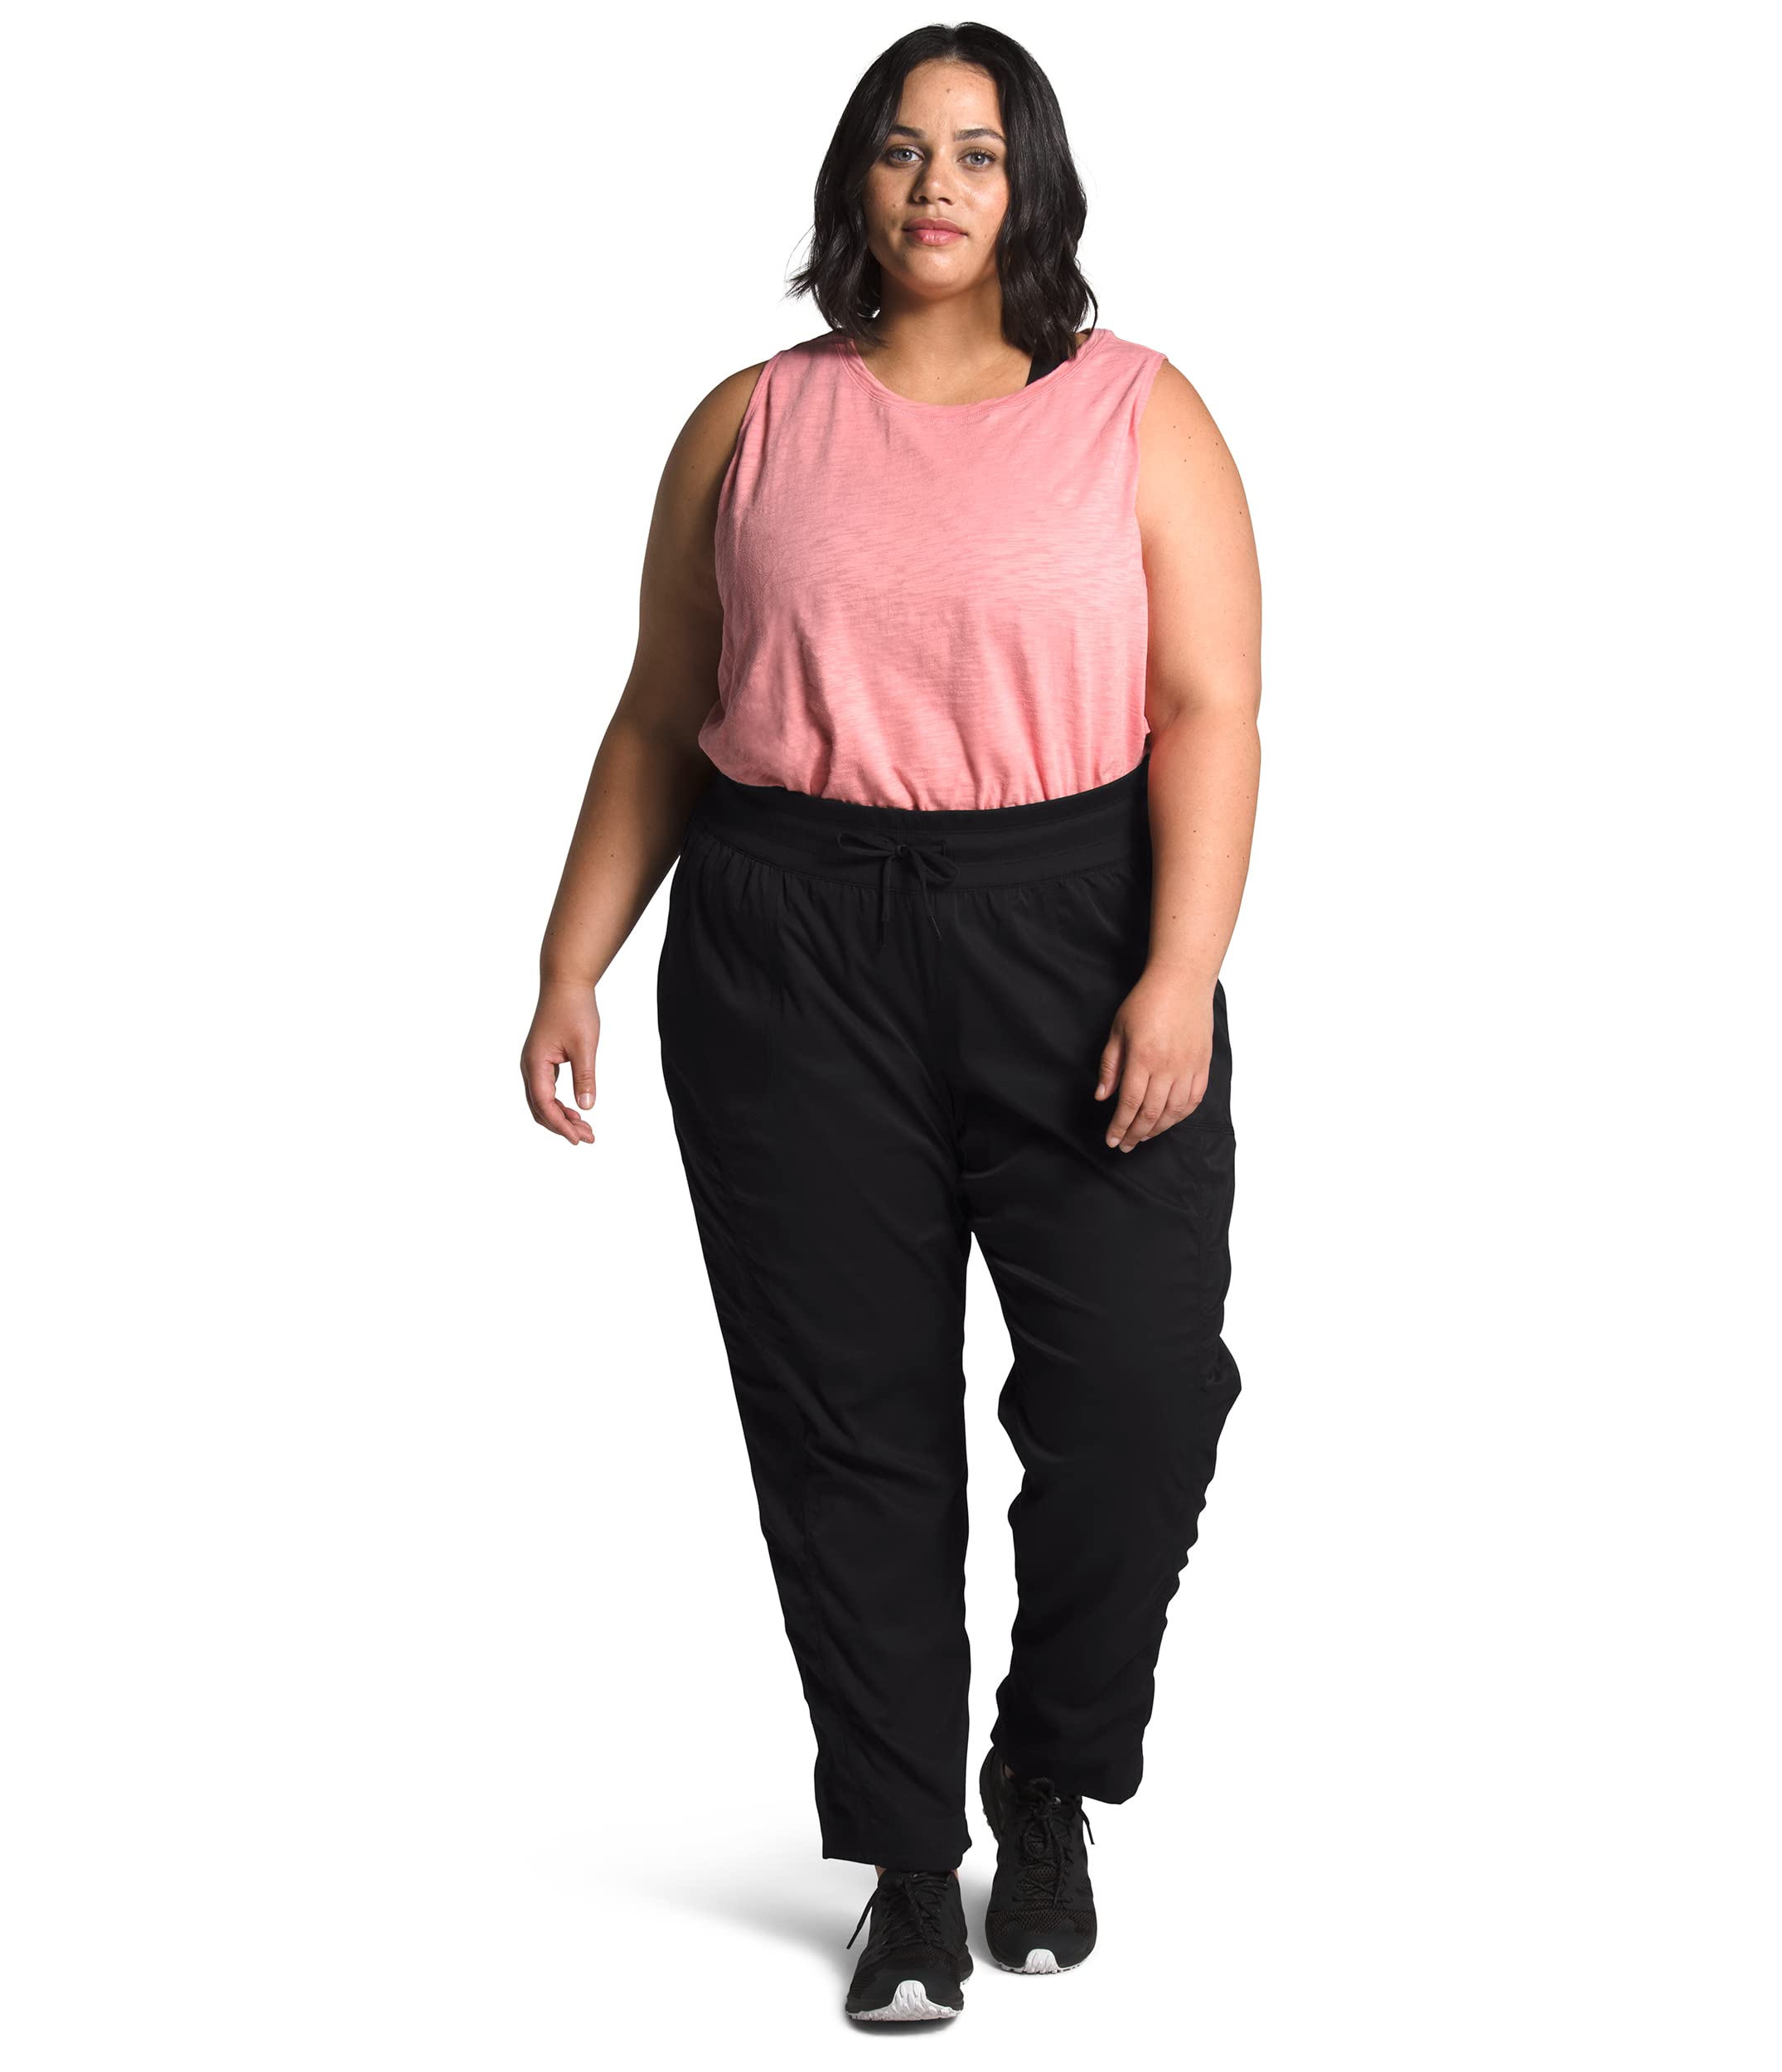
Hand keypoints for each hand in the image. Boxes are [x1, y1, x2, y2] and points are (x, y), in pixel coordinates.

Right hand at [521, 980, 600, 1145]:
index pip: (544, 1104)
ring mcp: (533, 1063)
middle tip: (588, 1138)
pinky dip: (558, 1104)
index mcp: (535, 1064)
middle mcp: (529, 1066)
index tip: (579, 1139)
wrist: (565, 983)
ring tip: (585, 1128)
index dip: (561, 1125)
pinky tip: (575, 1110)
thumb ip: (585, 1077)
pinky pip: (545, 1090)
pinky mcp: (541, 1059)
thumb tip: (587, 1108)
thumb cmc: (574, 1010)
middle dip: (561, 1126)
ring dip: (560, 1117)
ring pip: (541, 1101)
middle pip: (539, 1108)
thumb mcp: (584, 1046)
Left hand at [1095, 966, 1215, 1151]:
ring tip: (1144, 1136)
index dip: (1120, 1126)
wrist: (1182, 981)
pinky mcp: (1202, 1064)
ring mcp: (1188, 1067)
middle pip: (1151, 1113)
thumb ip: (1110, 1066)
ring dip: (1157, 1129)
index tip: (1112, 1140)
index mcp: (1143, 1058)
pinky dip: (1181, 1115)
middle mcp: (1167, 1067)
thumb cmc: (1146, 1002)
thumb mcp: (1118, 1030)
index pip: (1129, 1103)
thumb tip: (1102, 1096)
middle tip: (1125, 1145)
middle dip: (1136, 1134)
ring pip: (1174, 1111)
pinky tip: (1169, 1120)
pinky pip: (1194, 1099)